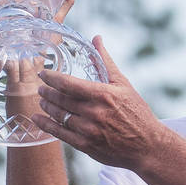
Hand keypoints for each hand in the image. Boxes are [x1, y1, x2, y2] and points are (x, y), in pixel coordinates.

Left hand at [32, 36, 169, 169]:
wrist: (147, 145)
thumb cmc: (137, 112)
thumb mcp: (123, 83)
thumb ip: (106, 61)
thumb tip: (96, 38)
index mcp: (102, 94)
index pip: (68, 84)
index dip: (51, 78)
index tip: (43, 74)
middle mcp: (94, 112)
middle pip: (60, 99)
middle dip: (46, 93)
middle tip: (40, 88)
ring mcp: (89, 130)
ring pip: (59, 116)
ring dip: (46, 107)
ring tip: (42, 101)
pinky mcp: (86, 145)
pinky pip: (60, 134)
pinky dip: (46, 125)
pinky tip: (38, 119)